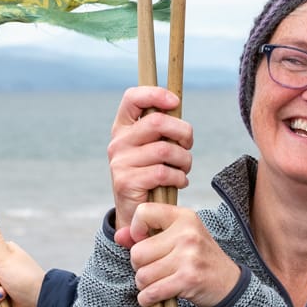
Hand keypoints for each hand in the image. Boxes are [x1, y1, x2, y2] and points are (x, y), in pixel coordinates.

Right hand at [107, 86, 192, 232]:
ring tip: (184, 168)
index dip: (156, 94)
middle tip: (188, 145)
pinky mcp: (126, 182)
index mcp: (123, 126)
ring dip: (184, 160)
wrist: (136, 212)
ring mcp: (120, 162)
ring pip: (165, 150)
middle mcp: (118, 141)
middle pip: (157, 122)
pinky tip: (180, 181)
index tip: (175, 102)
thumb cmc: (151, 173)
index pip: (132, 97)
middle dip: (183, 132)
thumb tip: (176, 104)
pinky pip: (163, 173)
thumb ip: (162, 127)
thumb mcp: (153, 145)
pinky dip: (179, 178)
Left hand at [122, 202, 241, 306]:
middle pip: (138, 252)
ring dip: (144, 285)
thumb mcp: (177, 239)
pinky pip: (152, 292)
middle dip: (139, 266)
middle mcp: (187, 233)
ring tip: (157, 283)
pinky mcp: (188, 279)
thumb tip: (118, 236)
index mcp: (184, 217)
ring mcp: (189, 256)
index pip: (143, 212)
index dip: (136, 230)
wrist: (228, 283)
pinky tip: (153, 297)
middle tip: (153, 270)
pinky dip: (147, 299)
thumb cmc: (198, 258)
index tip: (144, 242)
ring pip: (142, 275)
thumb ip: (146, 235)